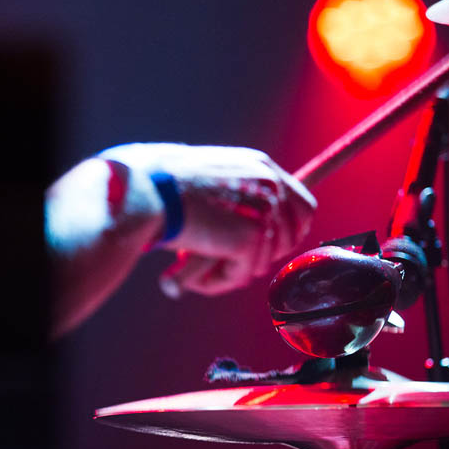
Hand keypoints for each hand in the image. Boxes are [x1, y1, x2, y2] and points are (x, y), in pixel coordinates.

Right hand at [98, 143, 316, 297]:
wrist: (147, 189)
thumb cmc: (163, 184)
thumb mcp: (211, 178)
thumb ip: (235, 196)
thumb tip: (251, 232)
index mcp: (261, 167)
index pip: (301, 207)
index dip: (290, 233)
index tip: (269, 249)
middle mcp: (271, 185)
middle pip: (291, 238)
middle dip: (261, 256)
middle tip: (223, 262)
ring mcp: (265, 211)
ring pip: (261, 262)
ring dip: (228, 270)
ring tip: (192, 265)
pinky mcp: (252, 237)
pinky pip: (241, 275)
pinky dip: (215, 281)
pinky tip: (188, 271)